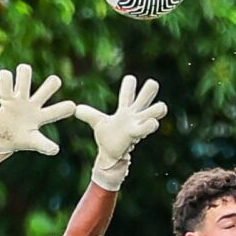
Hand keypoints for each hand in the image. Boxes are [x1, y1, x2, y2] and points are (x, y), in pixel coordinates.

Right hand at [0, 64, 75, 169]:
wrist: (2, 141)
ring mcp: (20, 98)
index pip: (58, 110)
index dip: (65, 108)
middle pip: (48, 87)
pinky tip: (5, 76)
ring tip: (23, 71)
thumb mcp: (34, 142)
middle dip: (52, 83)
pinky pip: (5, 82)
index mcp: (42, 116)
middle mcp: (33, 103)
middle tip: (56, 82)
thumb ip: (44, 145)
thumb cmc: (21, 141)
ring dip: (24, 72)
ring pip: (25, 75)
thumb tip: (55, 150)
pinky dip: (4, 78)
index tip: (71, 107)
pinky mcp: (6, 97)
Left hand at [75, 75, 166, 190]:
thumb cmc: (108, 138)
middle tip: (151, 85)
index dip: (130, 83)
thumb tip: (76, 109)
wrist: (110, 155)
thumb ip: (89, 114)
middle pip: (148, 93)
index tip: (130, 81)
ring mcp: (139, 122)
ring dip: (158, 108)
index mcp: (125, 108)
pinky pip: (149, 125)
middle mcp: (135, 113)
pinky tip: (152, 123)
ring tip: (159, 108)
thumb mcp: (98, 123)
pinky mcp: (138, 132)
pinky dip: (150, 124)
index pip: (129, 89)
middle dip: (151, 88)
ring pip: (158, 110)